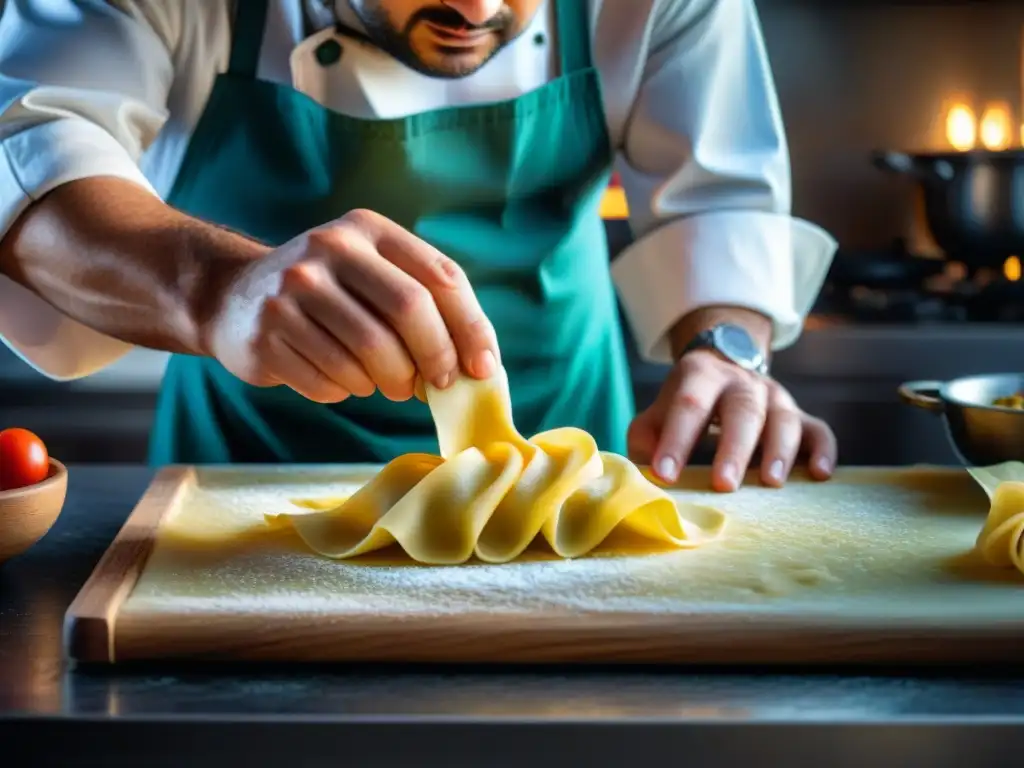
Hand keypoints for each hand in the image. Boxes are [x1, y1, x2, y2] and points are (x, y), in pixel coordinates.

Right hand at [204, 209, 498, 402]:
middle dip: (435, 357)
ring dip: (391, 381)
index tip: (483, 368)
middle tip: (438, 386)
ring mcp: (294, 288)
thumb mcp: (371, 273)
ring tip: (390, 384)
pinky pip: (331, 379)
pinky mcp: (269, 330)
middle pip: (408, 309)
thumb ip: (423, 303)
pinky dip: (348, 390)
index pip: (440, 277)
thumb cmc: (327, 294)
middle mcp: (330, 248)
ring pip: (370, 352)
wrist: (232, 296)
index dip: (470, 327)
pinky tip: (343, 380)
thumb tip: (476, 363)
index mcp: (368, 229)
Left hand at [627, 350, 836, 491]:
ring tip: (771, 483)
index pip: (688, 404)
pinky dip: (823, 451)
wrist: (725, 367)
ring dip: (779, 450)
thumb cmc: (685, 405)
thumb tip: (643, 476)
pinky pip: (819, 430)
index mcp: (700, 376)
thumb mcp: (657, 413)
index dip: (676, 439)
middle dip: (733, 448)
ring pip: (784, 418)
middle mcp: (742, 382)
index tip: (665, 475)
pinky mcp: (800, 416)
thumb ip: (646, 439)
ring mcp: (775, 397)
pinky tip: (820, 475)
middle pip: (742, 410)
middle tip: (724, 485)